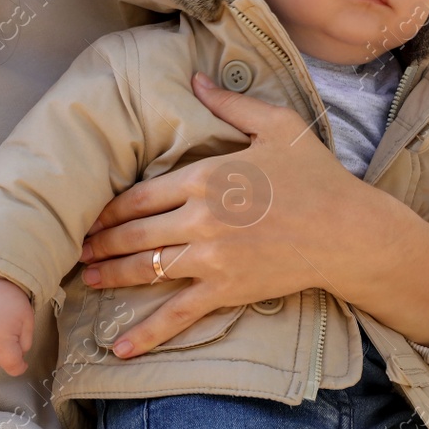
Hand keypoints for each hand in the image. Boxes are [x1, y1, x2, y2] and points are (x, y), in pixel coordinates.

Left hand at [78, 72, 428, 357]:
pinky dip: (146, 334)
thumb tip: (195, 79)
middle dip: (101, 242)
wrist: (351, 232)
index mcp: (206, 177)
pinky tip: (118, 349)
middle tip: (76, 248)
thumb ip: (230, 103)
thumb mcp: (277, 126)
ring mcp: (211, 258)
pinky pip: (178, 315)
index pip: (140, 195)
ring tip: (88, 279)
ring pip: (146, 268)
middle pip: (134, 231)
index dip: (109, 208)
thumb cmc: (316, 176)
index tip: (90, 214)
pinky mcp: (226, 290)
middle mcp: (200, 218)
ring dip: (111, 275)